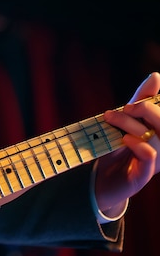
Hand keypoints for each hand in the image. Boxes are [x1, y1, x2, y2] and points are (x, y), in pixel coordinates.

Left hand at [96, 71, 159, 216]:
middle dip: (146, 110)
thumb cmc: (117, 148)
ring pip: (154, 139)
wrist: (101, 180)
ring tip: (112, 119)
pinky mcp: (141, 176)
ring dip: (131, 125)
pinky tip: (126, 140)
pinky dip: (141, 146)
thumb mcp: (127, 121)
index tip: (136, 100)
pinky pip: (150, 159)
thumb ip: (141, 101)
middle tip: (125, 107)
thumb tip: (156, 76)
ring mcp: (154, 163)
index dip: (153, 102)